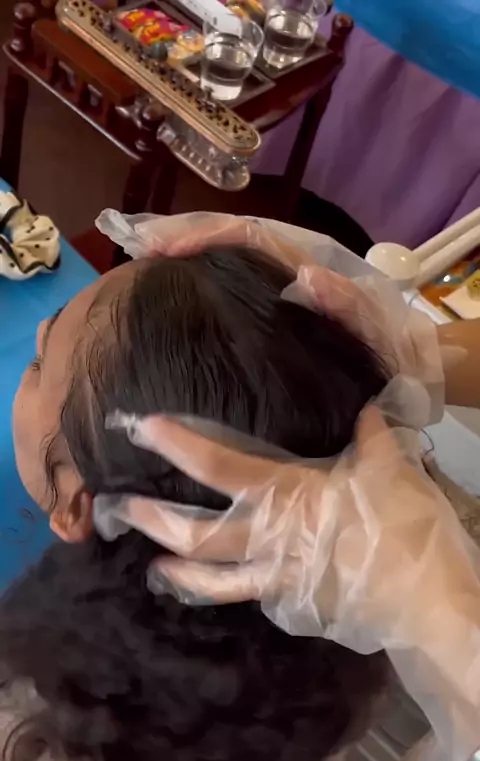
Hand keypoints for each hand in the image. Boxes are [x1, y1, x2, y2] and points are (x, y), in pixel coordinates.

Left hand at [98, 407, 455, 644]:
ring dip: (180, 572)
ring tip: (156, 565)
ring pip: (213, 581)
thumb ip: (371, 435)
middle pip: (198, 534)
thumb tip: (366, 407)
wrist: (427, 601)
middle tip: (120, 509)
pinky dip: (228, 590)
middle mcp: (269, 541)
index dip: (179, 445)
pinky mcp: (292, 606)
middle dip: (154, 521)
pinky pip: (249, 596)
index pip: (220, 467)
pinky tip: (221, 586)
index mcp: (286, 497)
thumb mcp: (392, 469)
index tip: (143, 428)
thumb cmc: (403, 529)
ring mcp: (276, 580)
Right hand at [134, 212, 442, 398]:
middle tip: (134, 242)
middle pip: (225, 238)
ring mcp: (274, 289)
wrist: (402, 364)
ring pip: (224, 260)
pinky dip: (198, 284)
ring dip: (184, 254)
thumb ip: (347, 300)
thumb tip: (306, 275)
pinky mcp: (269, 313)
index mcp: (301, 265)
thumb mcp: (374, 324)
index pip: (245, 236)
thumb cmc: (387, 344)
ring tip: (140, 261)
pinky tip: (171, 297)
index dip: (203, 235)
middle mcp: (281, 268)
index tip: (162, 247)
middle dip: (180, 234)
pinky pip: (229, 290)